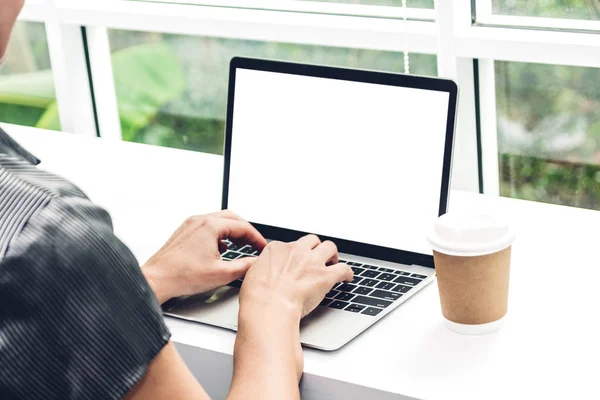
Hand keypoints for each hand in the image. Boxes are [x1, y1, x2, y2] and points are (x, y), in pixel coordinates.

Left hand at [142, 210, 266, 303]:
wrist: (157, 279)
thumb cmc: (181, 275)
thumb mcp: (221, 274)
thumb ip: (244, 267)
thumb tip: (256, 263)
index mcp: (210, 226)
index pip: (243, 227)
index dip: (257, 238)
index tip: (262, 247)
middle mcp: (199, 221)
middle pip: (232, 218)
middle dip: (246, 231)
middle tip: (255, 244)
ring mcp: (190, 225)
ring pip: (219, 220)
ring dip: (233, 231)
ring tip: (241, 245)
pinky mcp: (185, 231)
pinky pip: (207, 226)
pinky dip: (219, 234)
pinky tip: (221, 248)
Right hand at [232, 235, 352, 388]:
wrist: (268, 307)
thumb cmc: (257, 296)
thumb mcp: (251, 274)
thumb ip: (261, 267)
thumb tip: (262, 271)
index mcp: (277, 249)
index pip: (290, 244)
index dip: (295, 253)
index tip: (297, 261)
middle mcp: (296, 251)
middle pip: (312, 241)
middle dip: (316, 248)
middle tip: (317, 257)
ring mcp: (312, 262)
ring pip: (330, 247)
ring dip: (333, 255)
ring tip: (333, 262)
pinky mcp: (325, 275)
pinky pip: (343, 268)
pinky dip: (347, 273)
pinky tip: (347, 278)